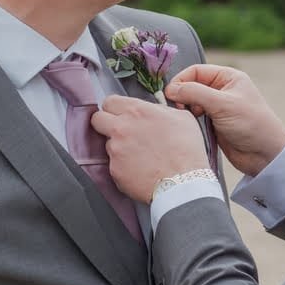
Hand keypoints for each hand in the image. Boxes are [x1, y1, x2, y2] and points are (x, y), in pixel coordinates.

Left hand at [92, 95, 209, 203]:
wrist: (184, 182)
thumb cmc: (187, 150)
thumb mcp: (181, 117)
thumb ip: (159, 109)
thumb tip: (151, 110)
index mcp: (137, 111)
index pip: (110, 101)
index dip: (115, 108)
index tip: (120, 114)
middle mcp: (121, 128)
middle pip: (97, 119)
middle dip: (106, 123)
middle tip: (120, 131)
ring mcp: (115, 150)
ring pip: (107, 143)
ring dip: (118, 147)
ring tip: (139, 155)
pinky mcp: (114, 171)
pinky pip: (113, 165)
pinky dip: (123, 166)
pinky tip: (139, 169)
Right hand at [164, 64, 284, 176]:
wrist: (265, 155)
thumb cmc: (250, 124)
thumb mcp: (223, 104)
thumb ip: (195, 93)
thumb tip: (170, 89)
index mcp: (228, 77)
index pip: (196, 71)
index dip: (182, 80)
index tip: (171, 95)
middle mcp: (222, 89)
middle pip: (192, 85)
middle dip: (182, 95)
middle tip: (179, 109)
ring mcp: (217, 107)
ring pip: (191, 102)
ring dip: (186, 109)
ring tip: (188, 118)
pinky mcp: (214, 123)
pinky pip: (195, 117)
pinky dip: (190, 120)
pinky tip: (191, 127)